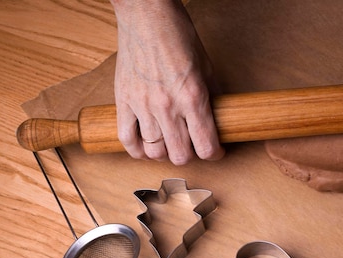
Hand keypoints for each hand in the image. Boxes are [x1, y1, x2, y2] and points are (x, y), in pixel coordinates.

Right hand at [111, 0, 223, 164]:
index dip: (215, 154)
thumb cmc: (178, 35)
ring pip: (155, 152)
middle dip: (191, 156)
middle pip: (180, 156)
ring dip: (166, 153)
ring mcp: (143, 105)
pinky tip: (147, 148)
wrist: (146, 15)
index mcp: (193, 98)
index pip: (206, 146)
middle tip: (193, 146)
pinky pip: (126, 140)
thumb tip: (219, 118)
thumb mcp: (207, 67)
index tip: (216, 151)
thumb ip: (212, 96)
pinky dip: (138, 151)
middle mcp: (168, 106)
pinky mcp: (123, 101)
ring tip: (171, 144)